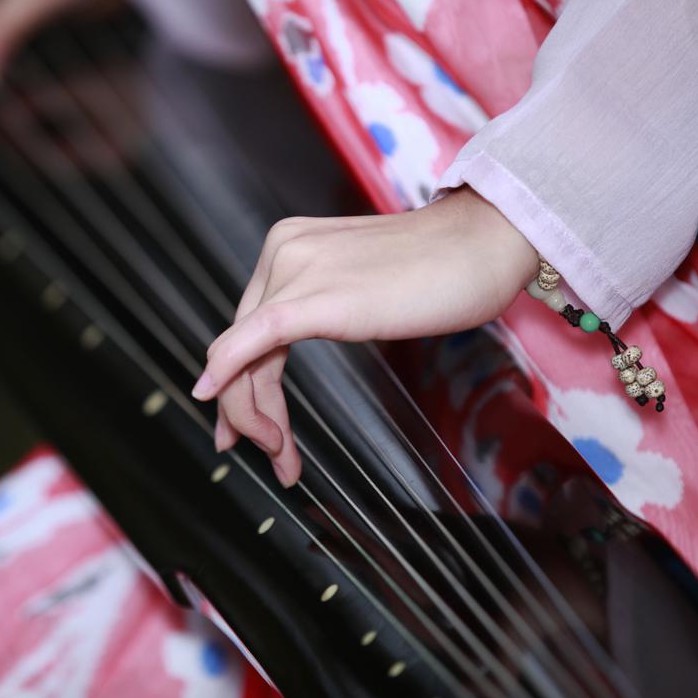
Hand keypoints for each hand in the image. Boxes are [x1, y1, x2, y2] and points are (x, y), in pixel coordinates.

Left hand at [191, 187, 538, 485]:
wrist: (486, 241)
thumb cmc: (441, 267)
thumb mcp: (361, 288)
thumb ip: (321, 307)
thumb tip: (287, 354)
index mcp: (289, 248)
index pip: (247, 328)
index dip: (240, 384)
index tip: (252, 429)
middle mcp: (282, 253)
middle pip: (238, 347)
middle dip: (246, 410)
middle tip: (270, 455)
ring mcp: (296, 269)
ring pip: (243, 355)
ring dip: (254, 415)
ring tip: (282, 457)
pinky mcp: (318, 296)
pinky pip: (256, 340)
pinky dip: (229, 374)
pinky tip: (212, 400)